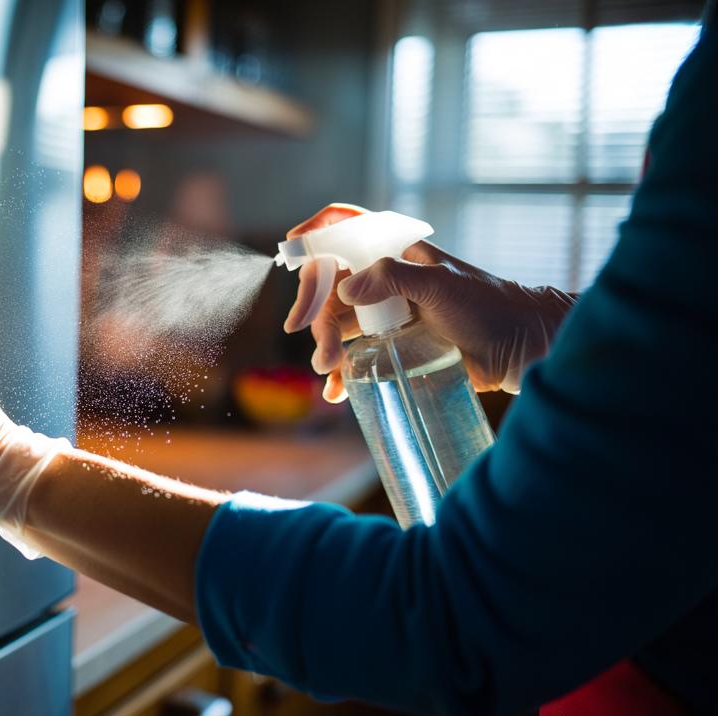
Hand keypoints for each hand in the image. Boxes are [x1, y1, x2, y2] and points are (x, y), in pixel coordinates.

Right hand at [284, 204, 576, 400]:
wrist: (520, 349)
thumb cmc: (490, 307)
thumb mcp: (443, 285)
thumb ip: (394, 278)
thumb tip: (345, 292)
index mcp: (395, 251)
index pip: (344, 229)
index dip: (314, 234)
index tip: (290, 251)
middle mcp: (384, 278)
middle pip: (331, 286)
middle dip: (318, 315)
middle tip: (323, 351)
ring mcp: (386, 312)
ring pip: (337, 323)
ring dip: (327, 347)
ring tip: (332, 375)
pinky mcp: (391, 344)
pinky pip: (354, 353)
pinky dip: (341, 372)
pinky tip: (336, 391)